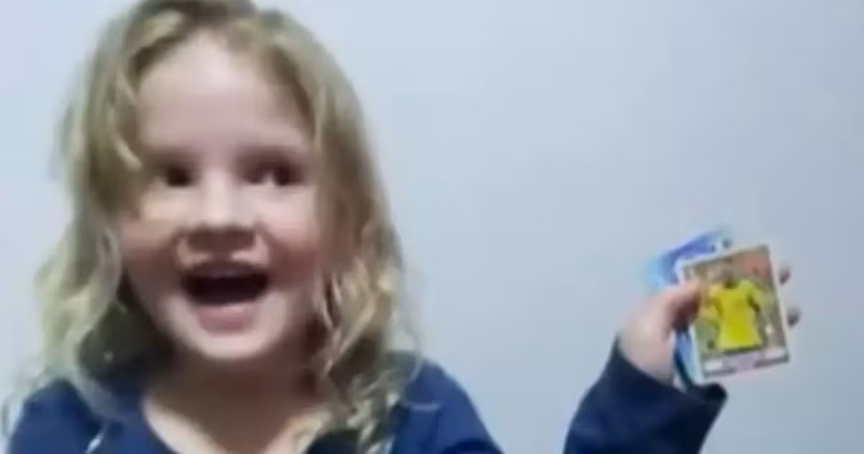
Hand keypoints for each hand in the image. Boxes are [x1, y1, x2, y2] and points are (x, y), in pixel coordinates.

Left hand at [619, 266, 800, 383]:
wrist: (645, 410)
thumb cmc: (642, 362)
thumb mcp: (644, 325)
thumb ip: (669, 300)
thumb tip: (698, 281)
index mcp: (661, 310)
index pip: (691, 282)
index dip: (716, 268)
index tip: (744, 255)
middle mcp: (682, 324)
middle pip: (720, 298)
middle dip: (749, 284)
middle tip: (780, 271)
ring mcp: (702, 346)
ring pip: (737, 321)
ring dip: (764, 309)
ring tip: (789, 303)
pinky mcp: (717, 368)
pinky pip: (743, 348)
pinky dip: (764, 338)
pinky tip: (784, 328)